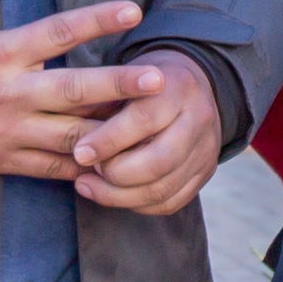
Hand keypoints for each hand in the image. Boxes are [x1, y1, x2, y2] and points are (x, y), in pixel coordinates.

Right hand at [0, 0, 144, 183]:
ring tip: (149, 129)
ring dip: (111, 133)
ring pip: (71, 135)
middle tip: (158, 80)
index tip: (133, 10)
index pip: (57, 32)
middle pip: (75, 89)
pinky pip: (52, 168)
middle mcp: (12, 93)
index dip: (96, 20)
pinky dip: (82, 168)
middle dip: (118, 86)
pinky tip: (113, 165)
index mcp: (1, 53)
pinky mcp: (5, 160)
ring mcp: (11, 130)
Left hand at [69, 48, 222, 215]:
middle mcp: (199, 119)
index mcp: (178, 87)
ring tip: (88, 186)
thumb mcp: (125, 77)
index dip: (108, 140)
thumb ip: (104, 102)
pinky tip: (113, 194)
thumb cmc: (143, 83)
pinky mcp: (205, 173)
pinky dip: (136, 204)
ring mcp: (207, 150)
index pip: (143, 119)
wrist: (189, 87)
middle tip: (86, 172)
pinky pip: (169, 203)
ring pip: (162, 189)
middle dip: (115, 174)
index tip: (79, 153)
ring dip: (119, 195)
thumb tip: (75, 144)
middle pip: (158, 162)